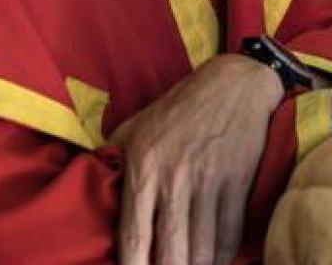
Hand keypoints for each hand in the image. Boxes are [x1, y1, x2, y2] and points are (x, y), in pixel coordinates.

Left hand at [113, 54, 281, 264]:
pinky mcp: (238, 184)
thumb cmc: (179, 108)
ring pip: (203, 252)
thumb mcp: (135, 127)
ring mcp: (209, 184)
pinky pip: (229, 236)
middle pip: (171, 254)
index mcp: (143, 168)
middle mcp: (175, 180)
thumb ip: (113, 160)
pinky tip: (213, 261)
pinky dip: (222, 257)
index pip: (134, 238)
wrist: (234, 84)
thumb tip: (94, 188)